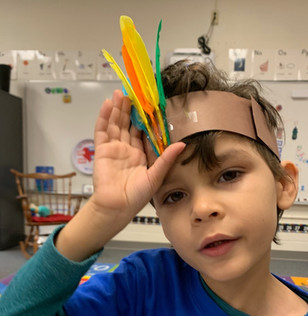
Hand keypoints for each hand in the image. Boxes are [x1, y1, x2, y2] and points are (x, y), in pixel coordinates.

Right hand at [91, 89, 184, 222]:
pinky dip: (104, 117)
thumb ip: (166, 159)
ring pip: (116, 123)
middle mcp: (127, 149)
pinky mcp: (102, 149)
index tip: (151, 104)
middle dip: (131, 109)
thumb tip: (182, 144)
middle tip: (135, 92)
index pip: (144, 132)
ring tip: (121, 93)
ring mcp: (114, 148)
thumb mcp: (156, 176)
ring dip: (118, 108)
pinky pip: (102, 130)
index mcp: (141, 155)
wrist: (116, 206)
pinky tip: (107, 104)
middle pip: (128, 124)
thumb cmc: (136, 196)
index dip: (146, 119)